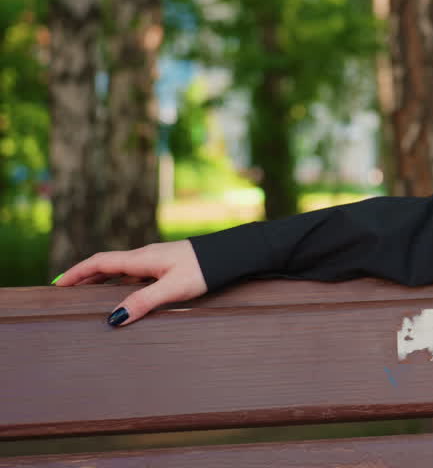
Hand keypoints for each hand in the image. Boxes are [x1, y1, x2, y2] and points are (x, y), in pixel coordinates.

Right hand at [53, 240, 208, 326]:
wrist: (233, 254)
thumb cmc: (205, 269)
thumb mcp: (173, 288)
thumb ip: (144, 302)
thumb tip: (113, 319)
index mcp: (141, 259)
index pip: (99, 262)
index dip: (76, 273)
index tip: (57, 285)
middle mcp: (146, 256)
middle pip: (107, 265)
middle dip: (85, 277)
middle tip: (66, 291)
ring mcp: (158, 260)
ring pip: (122, 269)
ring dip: (103, 280)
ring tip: (88, 294)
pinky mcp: (169, 266)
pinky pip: (136, 273)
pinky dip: (122, 282)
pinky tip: (125, 293)